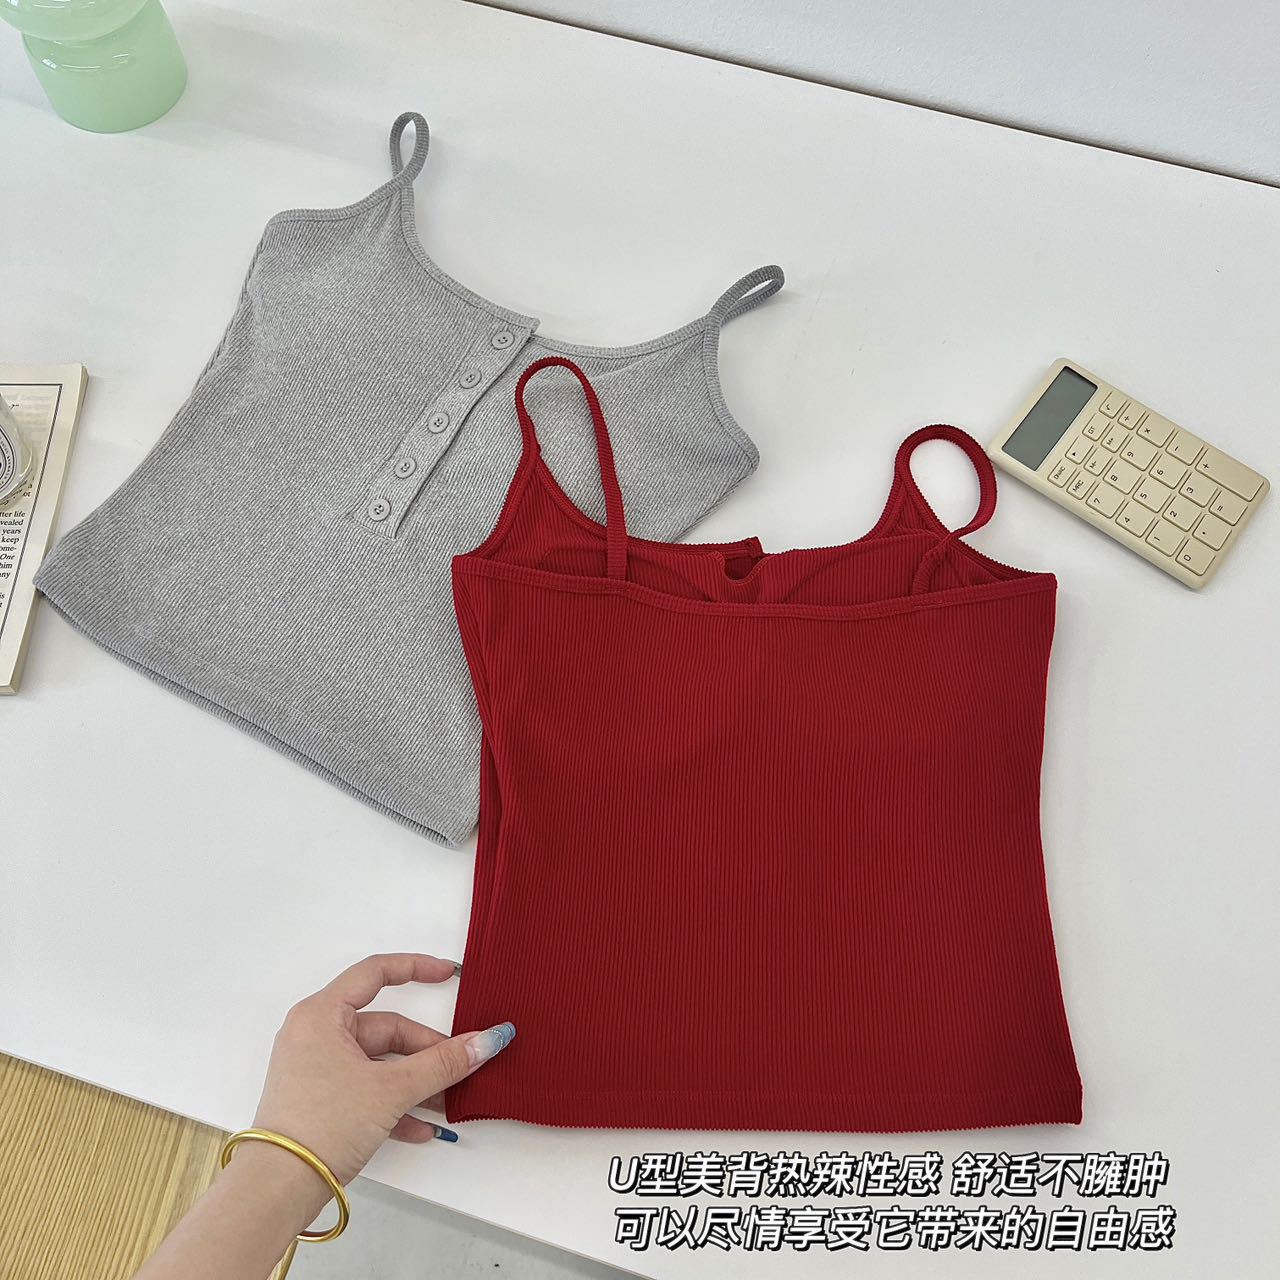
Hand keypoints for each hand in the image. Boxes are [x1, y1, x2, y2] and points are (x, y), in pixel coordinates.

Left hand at [251, 953, 513, 1183]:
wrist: (276, 1190)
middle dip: (425, 1052)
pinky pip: (365, 1089)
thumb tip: (489, 1039)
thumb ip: (444, 1063)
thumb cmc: (324, 1124)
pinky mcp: (318, 1100)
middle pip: (385, 1028)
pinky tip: (421, 1129)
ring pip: (378, 1062)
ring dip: (414, 1082)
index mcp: (322, 1015)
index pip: (375, 973)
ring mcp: (315, 1069)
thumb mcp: (391, 1090)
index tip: (450, 974)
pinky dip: (393, 1104)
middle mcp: (315, 1034)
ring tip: (445, 1104)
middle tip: (459, 1068)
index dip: (417, 968)